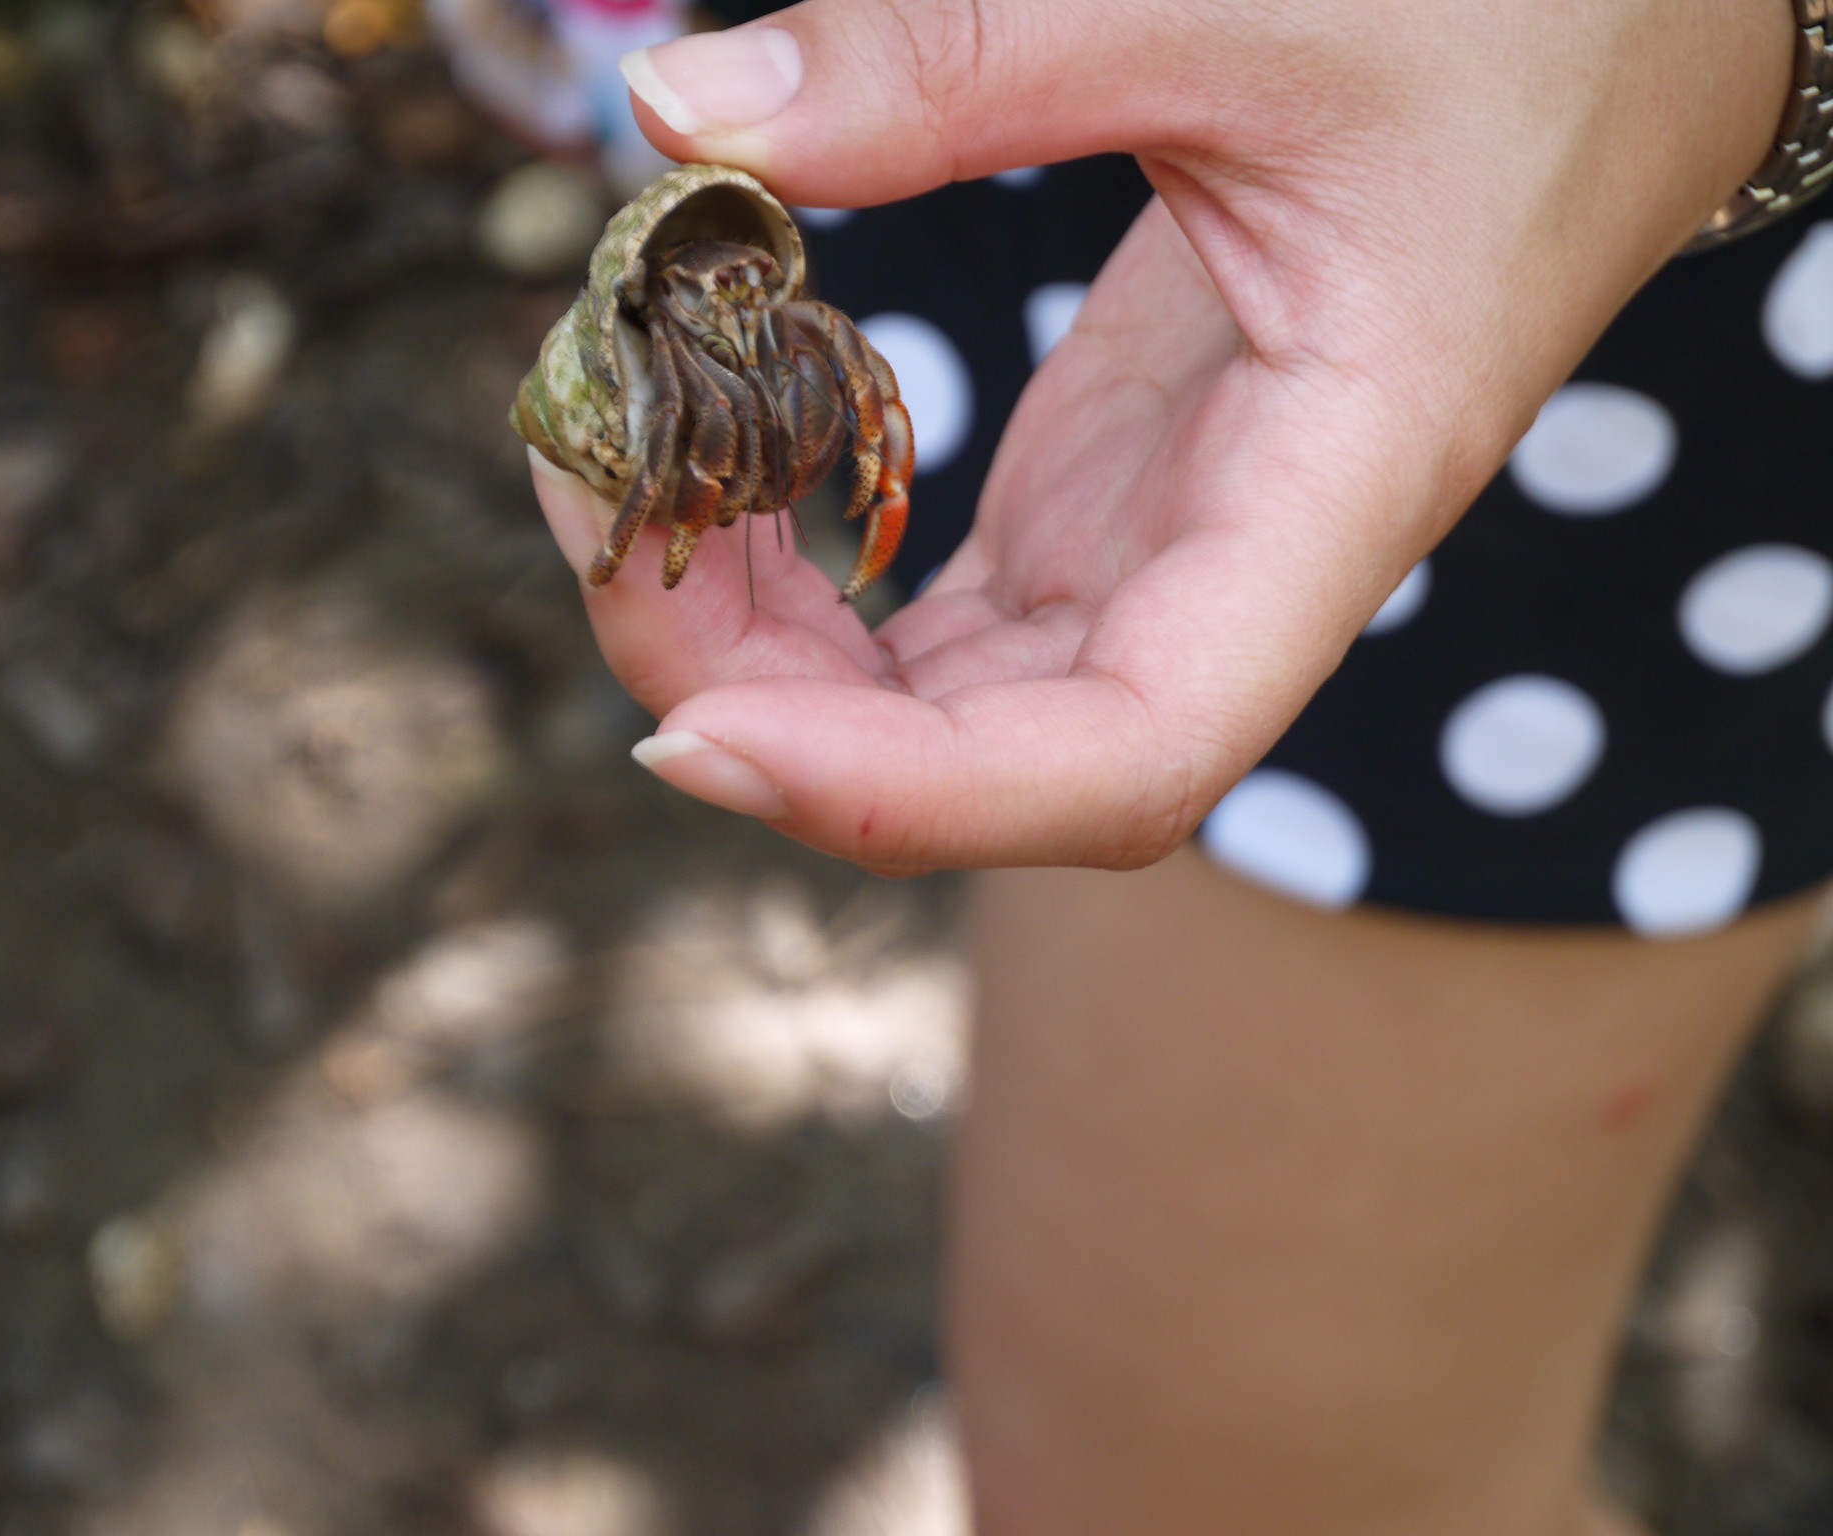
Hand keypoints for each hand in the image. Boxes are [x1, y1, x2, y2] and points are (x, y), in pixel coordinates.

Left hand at [533, 0, 1793, 870]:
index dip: (906, 797)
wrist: (1613, 26)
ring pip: (943, 709)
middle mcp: (1238, 574)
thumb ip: (966, 52)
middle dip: (763, 702)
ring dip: (761, 648)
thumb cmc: (1507, 8)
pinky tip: (713, 471)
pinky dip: (802, 578)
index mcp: (1331, 495)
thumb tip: (679, 115)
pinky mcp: (1107, 502)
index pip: (1127, 756)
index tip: (694, 735)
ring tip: (619, 471)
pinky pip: (935, 620)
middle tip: (590, 506)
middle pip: (991, 763)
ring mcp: (1162, 553)